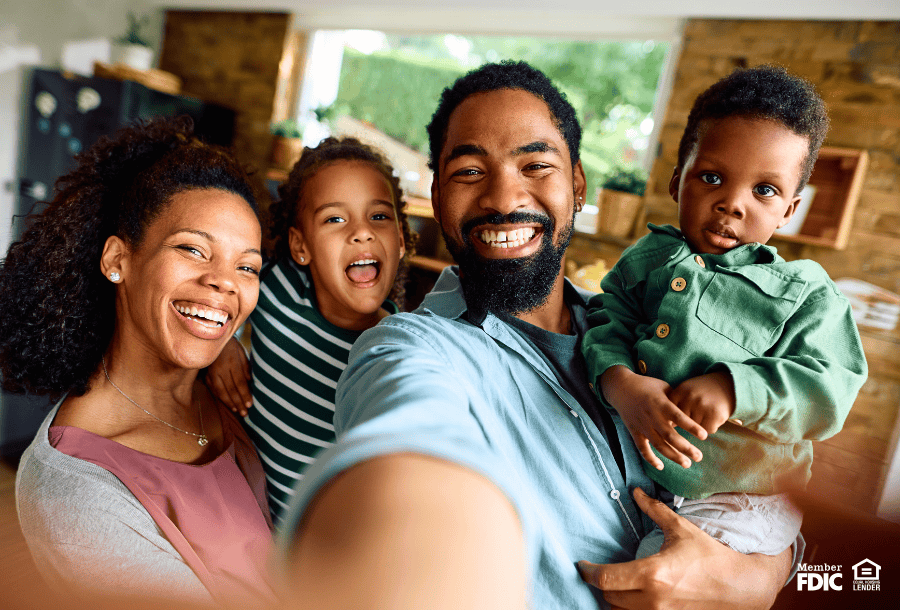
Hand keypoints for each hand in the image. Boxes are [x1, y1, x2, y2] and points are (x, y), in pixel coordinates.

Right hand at [204, 337, 252, 415]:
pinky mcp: (206, 374)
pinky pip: (213, 388)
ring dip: (229, 403)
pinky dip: (220, 397)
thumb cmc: (230, 344)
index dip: (244, 394)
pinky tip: (226, 403)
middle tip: (245, 413)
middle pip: (230, 389)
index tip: (250, 404)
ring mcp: (211, 372)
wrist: (211, 336)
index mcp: (231, 362)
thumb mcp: (241, 352)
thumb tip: (250, 382)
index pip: (239, 382)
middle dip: (238, 403)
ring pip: (220, 391)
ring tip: (237, 410)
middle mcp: (220, 369)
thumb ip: (246, 367)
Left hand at [577, 488, 789, 609]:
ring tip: (616, 584)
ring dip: (614, 598)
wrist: (741, 587)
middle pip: (609, 596)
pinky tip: (632, 596)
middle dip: (602, 583)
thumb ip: (654, 511)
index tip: (582, 565)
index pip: (606, 578)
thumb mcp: (681, 530)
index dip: (588, 572)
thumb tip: (635, 492)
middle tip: (601, 571)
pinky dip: (629, 608)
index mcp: (653, 574)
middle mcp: (654, 600)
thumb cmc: (711, 556)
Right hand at [600, 366, 706, 468]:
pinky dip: (650, 458)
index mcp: (661, 404)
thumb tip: (692, 410)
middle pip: (670, 436)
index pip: (678, 417)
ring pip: (659, 445)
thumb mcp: (663, 387)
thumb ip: (677, 399)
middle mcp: (652, 416)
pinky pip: (642, 448)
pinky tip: (661, 466)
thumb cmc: (646, 385)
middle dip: (686, 448)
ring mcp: (643, 426)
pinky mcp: (634, 432)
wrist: (621, 388)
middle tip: (699, 457)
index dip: (691, 427)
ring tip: (686, 464)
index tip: (704, 436)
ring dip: (673, 456)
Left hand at [667, 372, 735, 435]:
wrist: (728, 384)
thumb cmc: (703, 391)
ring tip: (706, 412)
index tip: (679, 415)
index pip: (670, 413)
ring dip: (700, 425)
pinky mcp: (714, 415)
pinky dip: (711, 426)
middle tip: (698, 411)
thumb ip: (675, 404)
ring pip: (695, 428)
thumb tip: (669, 426)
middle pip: (682, 422)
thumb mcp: (686, 391)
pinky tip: (714, 416)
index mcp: (681, 391)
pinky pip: (708, 430)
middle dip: (688, 421)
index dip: (675, 417)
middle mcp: (690, 397)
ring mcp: (702, 406)